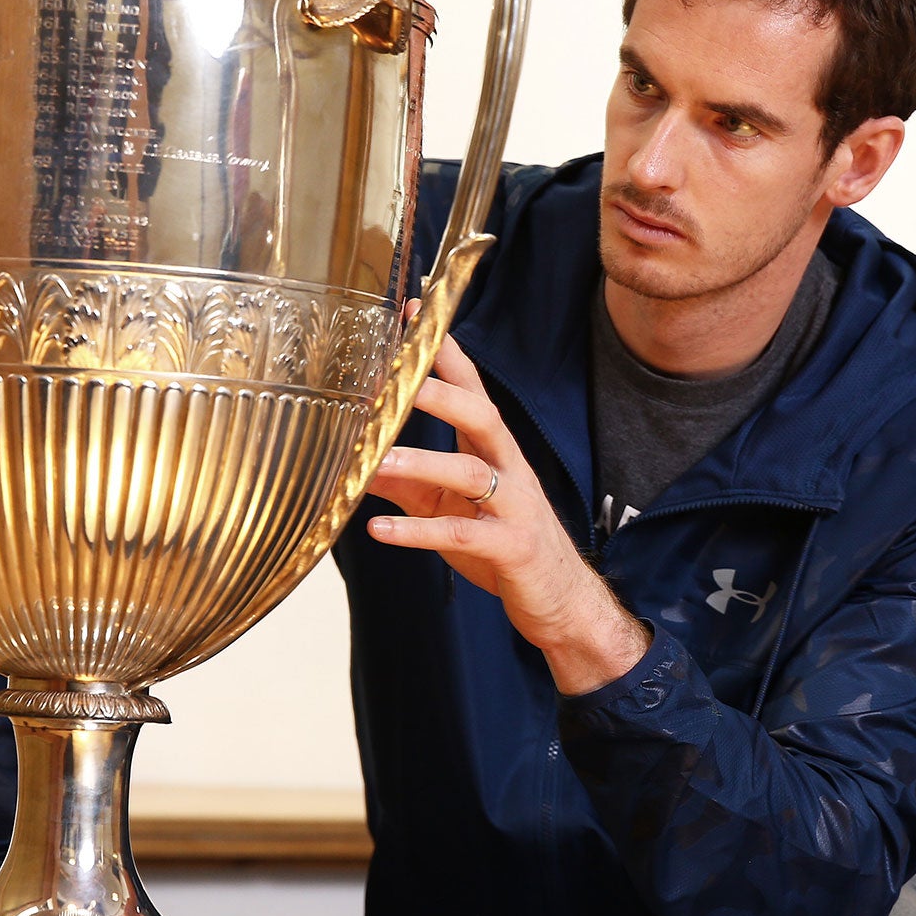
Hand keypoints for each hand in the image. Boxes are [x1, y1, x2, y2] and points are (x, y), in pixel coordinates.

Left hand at [368, 326, 648, 694]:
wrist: (561, 601)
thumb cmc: (504, 545)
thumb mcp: (448, 509)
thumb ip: (407, 485)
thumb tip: (355, 465)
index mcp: (495, 451)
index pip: (472, 389)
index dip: (446, 353)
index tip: (413, 314)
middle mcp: (510, 468)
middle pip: (481, 415)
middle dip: (441, 393)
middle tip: (395, 380)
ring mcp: (515, 507)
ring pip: (470, 473)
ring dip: (421, 463)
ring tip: (374, 463)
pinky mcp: (512, 548)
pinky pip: (463, 535)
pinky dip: (418, 532)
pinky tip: (379, 530)